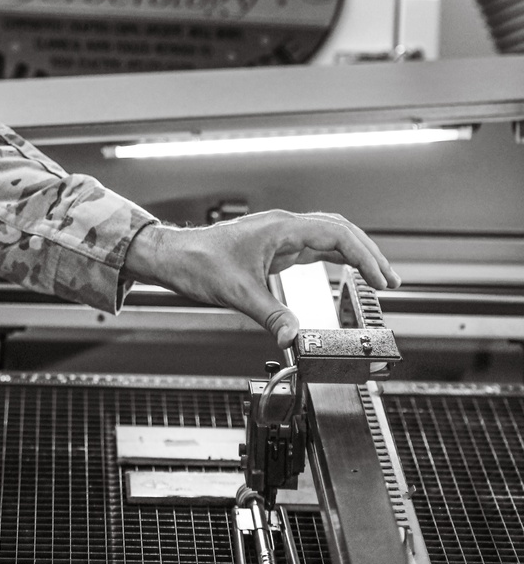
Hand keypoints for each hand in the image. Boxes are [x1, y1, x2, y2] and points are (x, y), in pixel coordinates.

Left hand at [124, 210, 398, 348]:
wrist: (173, 255)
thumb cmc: (197, 262)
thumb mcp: (237, 293)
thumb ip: (271, 315)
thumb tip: (295, 336)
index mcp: (280, 229)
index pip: (335, 234)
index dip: (364, 257)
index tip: (382, 279)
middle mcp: (283, 227)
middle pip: (339, 231)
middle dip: (369, 253)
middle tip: (391, 280)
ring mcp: (279, 235)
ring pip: (328, 237)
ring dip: (355, 254)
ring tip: (378, 277)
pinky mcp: (274, 247)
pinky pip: (314, 247)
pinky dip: (336, 257)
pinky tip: (345, 270)